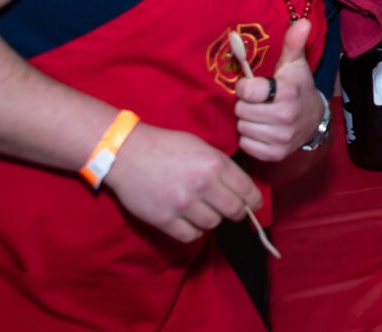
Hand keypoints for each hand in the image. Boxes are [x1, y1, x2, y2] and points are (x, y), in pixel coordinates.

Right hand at [104, 121, 260, 242]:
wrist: (127, 153)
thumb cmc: (166, 145)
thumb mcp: (201, 147)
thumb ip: (221, 167)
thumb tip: (241, 187)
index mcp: (215, 164)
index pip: (247, 191)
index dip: (254, 201)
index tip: (254, 205)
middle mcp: (202, 185)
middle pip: (234, 211)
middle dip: (236, 212)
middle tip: (230, 210)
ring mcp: (183, 204)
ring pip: (213, 224)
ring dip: (211, 219)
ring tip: (202, 209)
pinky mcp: (164, 219)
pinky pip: (190, 235)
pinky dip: (193, 230)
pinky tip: (188, 220)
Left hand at [234, 19, 323, 159]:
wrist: (314, 120)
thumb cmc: (298, 87)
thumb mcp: (295, 64)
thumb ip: (293, 43)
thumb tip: (302, 21)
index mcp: (287, 92)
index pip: (247, 91)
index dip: (247, 87)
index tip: (255, 86)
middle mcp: (285, 116)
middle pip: (241, 110)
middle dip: (247, 105)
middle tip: (259, 102)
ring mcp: (281, 138)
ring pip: (242, 128)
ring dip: (247, 121)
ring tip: (260, 115)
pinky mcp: (275, 154)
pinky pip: (246, 145)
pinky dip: (250, 138)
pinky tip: (261, 130)